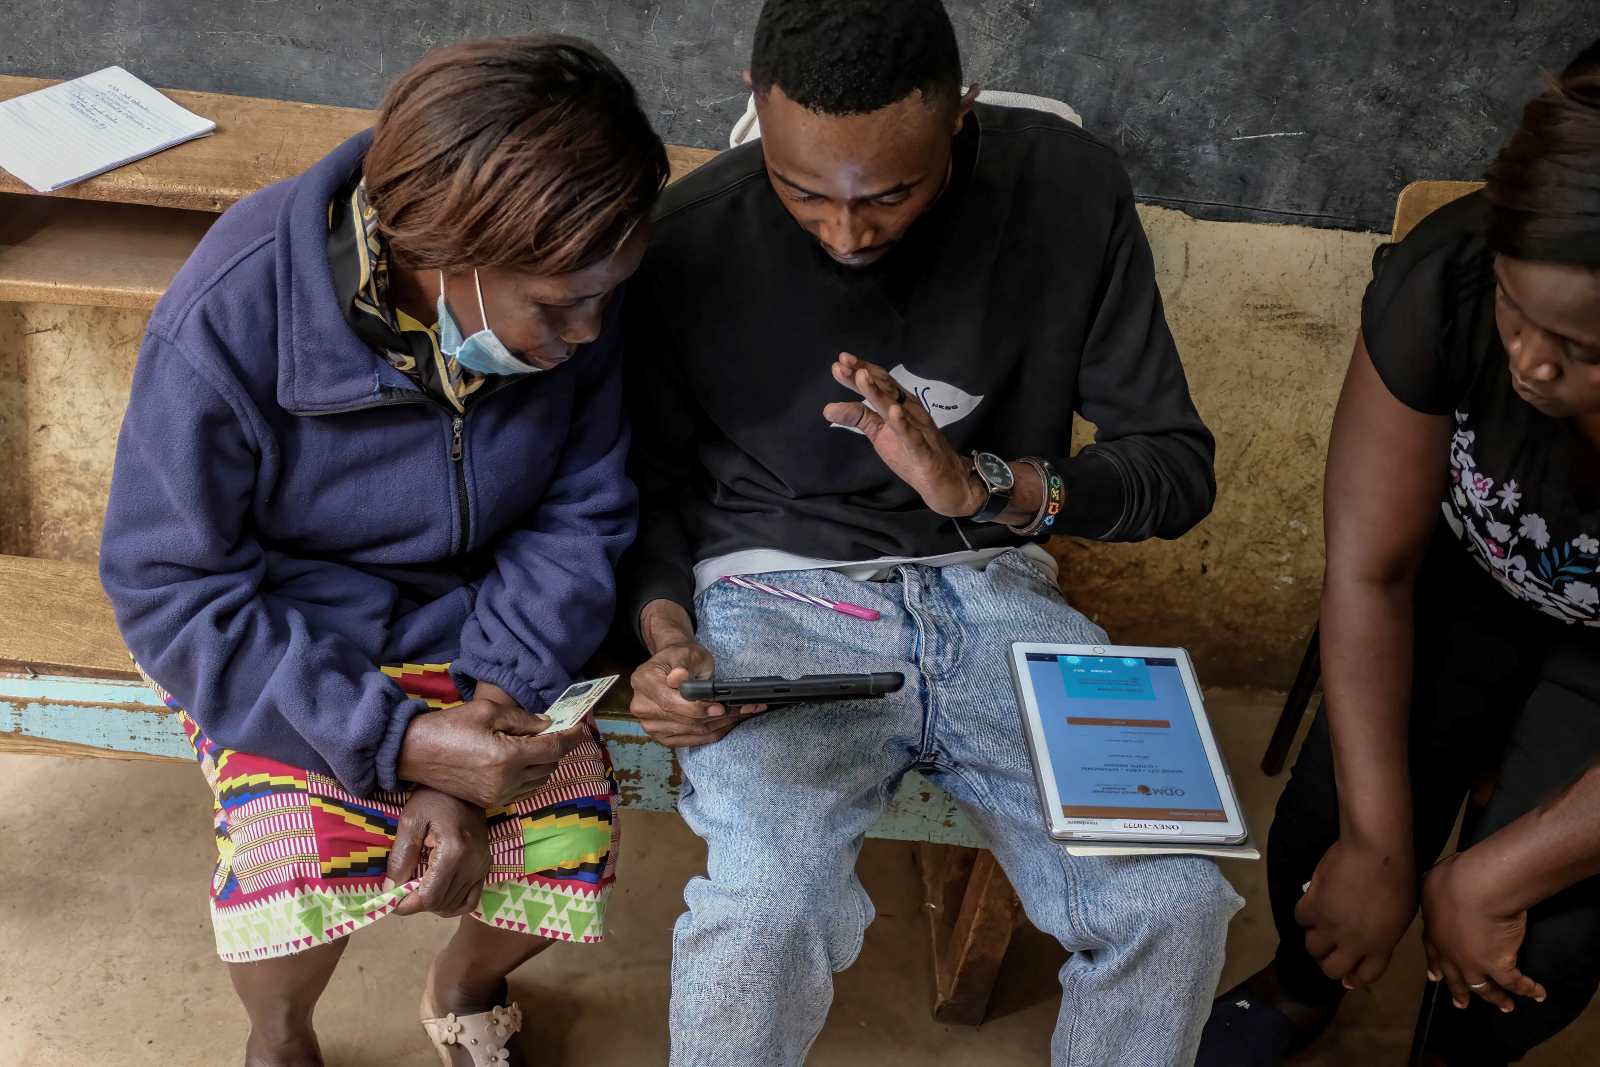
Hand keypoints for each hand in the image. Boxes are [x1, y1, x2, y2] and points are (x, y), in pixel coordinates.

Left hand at [386, 787, 490, 917]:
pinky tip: (438, 896)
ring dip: (432, 905)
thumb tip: (390, 888)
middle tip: (400, 893)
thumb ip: (401, 855)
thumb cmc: (434, 797)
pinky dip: (452, 905)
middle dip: (416, 904)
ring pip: (454, 904)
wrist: (464, 784)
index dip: (407, 905)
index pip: (429, 896)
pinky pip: (471, 899)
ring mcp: (481, 866)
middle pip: (441, 903)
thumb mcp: (411, 820)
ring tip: (416, 890)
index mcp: (453, 852)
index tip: (390, 901)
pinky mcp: (485, 866)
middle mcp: (472, 864)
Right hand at [396, 691, 586, 808]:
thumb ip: (523, 719)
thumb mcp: (488, 711)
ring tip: (540, 743)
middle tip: (558, 730)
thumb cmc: (448, 726)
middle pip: (550, 766)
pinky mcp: (489, 802)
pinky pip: (523, 791)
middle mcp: (507, 782)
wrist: (413, 752)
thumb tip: (548, 725)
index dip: (571, 736)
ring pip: (539, 781)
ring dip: (546, 763)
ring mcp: (498, 795)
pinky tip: (525, 760)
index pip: (554, 748)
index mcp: (508, 757)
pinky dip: (532, 776)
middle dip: (559, 748)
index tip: (581, 726)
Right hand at [630, 600, 759, 748]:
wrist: (675, 665)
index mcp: (643, 681)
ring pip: (691, 731)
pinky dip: (713, 732)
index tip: (719, 707)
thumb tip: (678, 678)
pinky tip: (728, 724)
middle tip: (741, 710)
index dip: (697, 708)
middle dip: (715, 717)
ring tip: (739, 714)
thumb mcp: (686, 652)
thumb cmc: (682, 657)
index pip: (671, 702)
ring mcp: (650, 724)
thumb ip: (683, 665)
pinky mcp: (662, 736)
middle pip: (683, 720)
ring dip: (719, 725)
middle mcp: (641, 705)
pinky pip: (691, 740)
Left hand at [822, 353, 983, 517]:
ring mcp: (918, 429)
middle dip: (864, 374)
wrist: (945, 481)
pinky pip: (913, 436)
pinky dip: (903, 424)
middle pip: (886, 388)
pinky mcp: (923, 451)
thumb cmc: (911, 453)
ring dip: (879, 391)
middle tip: (843, 363)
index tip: (841, 360)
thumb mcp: (879, 433)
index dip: (861, 369)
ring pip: (897, 407)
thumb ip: (858, 417)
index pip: (880, 382)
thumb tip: (827, 408)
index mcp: (901, 404)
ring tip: (862, 377)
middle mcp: (911, 410)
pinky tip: (893, 413)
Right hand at [1295, 836, 1417, 989]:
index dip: (1354, 978)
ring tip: (1317, 926)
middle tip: (1328, 949)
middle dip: (1329, 962)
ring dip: (1314, 939)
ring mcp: (1330, 926)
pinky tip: (1311, 904)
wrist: (1377, 853)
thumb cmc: (1400, 879)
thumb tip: (1374, 937)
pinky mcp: (1312, 906)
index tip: (1348, 975)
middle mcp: (1352, 943)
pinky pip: (1300, 918)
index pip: (1363, 976)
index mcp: (1379, 947)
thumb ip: (1386, 934)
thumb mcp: (1401, 915)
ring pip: (1311, 947)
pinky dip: (1305, 913)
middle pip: (1331, 969)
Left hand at [1421, 850, 1547, 1012]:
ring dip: (1496, 998)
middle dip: (1459, 992)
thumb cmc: (1452, 879)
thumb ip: (1436, 893)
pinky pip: (1514, 982)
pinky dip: (1528, 989)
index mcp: (1434, 933)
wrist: (1476, 887)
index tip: (1436, 978)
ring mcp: (1474, 964)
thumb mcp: (1433, 883)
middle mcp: (1451, 954)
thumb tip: (1437, 887)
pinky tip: (1537, 994)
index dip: (1436, 967)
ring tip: (1505, 1006)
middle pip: (1455, 978)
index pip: (1434, 954)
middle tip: (1461, 1004)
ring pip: (1485, 988)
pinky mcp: (1498, 965)